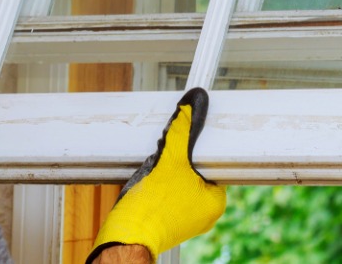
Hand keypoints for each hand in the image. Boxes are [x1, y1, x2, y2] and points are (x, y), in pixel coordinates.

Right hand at [87, 88, 227, 263]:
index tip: (195, 137)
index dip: (203, 148)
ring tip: (159, 169)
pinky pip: (171, 196)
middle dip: (183, 160)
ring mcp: (188, 220)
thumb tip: (194, 104)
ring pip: (183, 184)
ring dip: (171, 172)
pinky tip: (152, 182)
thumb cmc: (149, 207)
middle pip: (198, 172)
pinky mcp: (169, 224)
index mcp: (216, 201)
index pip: (216, 164)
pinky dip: (163, 186)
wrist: (124, 238)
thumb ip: (183, 130)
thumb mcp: (170, 160)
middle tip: (171, 154)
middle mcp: (207, 214)